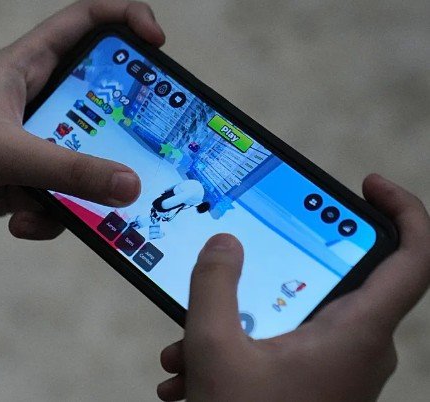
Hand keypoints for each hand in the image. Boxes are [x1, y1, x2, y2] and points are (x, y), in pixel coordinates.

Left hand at [0, 0, 164, 240]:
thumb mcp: (4, 150)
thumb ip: (68, 168)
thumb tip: (129, 185)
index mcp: (26, 67)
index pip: (83, 24)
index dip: (124, 20)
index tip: (158, 43)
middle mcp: (36, 101)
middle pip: (99, 98)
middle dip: (122, 123)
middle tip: (148, 141)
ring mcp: (33, 144)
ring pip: (86, 156)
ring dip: (88, 183)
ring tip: (89, 203)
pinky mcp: (26, 182)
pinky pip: (63, 196)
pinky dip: (52, 214)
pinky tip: (21, 222)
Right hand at [157, 174, 429, 400]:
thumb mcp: (215, 347)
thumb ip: (215, 284)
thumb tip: (224, 243)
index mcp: (356, 332)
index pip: (416, 257)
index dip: (403, 210)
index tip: (367, 185)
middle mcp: (359, 348)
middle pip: (334, 282)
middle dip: (266, 277)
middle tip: (234, 264)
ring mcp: (339, 369)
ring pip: (295, 320)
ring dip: (237, 322)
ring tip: (184, 346)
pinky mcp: (317, 385)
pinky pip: (283, 349)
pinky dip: (239, 350)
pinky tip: (188, 374)